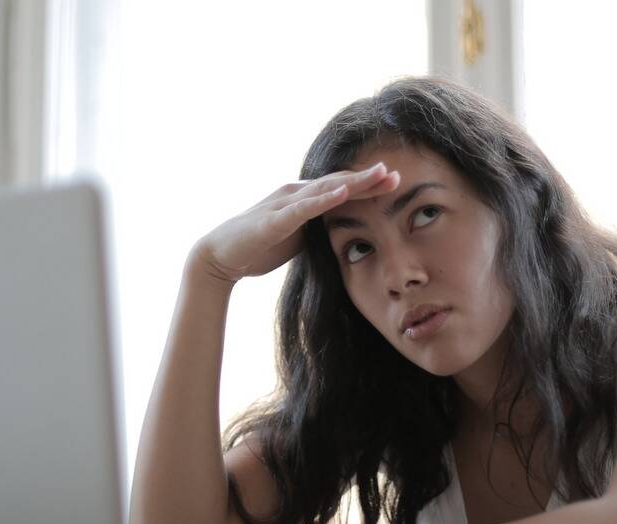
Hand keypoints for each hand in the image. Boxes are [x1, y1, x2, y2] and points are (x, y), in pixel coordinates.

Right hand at [193, 162, 400, 283]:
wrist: (220, 256)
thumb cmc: (258, 246)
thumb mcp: (297, 237)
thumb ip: (317, 229)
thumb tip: (341, 233)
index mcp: (302, 199)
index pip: (340, 188)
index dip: (368, 185)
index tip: (396, 183)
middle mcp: (295, 194)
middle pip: (338, 183)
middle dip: (368, 179)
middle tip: (397, 174)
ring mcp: (284, 204)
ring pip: (324, 189)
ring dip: (353, 182)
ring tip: (378, 174)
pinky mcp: (274, 220)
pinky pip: (303, 208)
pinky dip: (323, 200)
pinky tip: (342, 193)